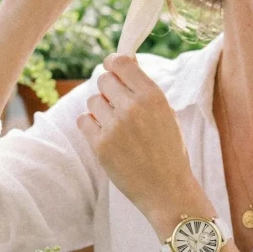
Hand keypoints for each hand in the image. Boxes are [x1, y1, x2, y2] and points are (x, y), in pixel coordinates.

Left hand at [76, 53, 196, 217]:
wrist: (167, 189)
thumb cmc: (169, 150)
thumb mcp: (166, 113)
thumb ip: (144, 89)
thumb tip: (124, 61)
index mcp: (153, 96)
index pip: (120, 62)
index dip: (114, 63)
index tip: (114, 70)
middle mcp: (132, 107)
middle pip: (103, 79)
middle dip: (109, 89)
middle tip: (118, 105)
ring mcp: (114, 126)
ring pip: (92, 101)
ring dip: (100, 109)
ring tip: (116, 125)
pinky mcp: (100, 145)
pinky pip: (83, 120)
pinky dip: (91, 125)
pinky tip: (105, 135)